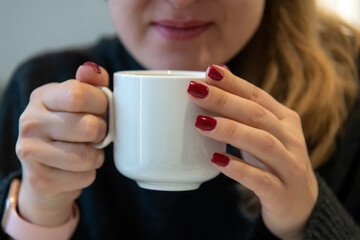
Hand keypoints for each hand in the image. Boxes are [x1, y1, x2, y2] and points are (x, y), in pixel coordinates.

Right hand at [16, 62, 108, 225]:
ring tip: (89, 151)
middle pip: (88, 127)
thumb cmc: (70, 130)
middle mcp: (30, 122)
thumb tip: (93, 70)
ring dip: (96, 156)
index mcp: (42, 97)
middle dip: (101, 132)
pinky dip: (89, 174)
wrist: (46, 170)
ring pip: (86, 156)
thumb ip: (90, 84)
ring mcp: (30, 151)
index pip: (78, 94)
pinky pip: (84, 177)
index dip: (101, 104)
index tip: (101, 109)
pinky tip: (78, 169)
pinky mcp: (39, 179)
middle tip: (95, 135)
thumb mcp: (78, 103)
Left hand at [188, 65, 317, 238]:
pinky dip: (238, 169)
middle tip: (195, 91)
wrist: (300, 204)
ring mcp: (290, 166)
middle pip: (257, 115)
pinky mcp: (282, 192)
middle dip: (224, 101)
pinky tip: (217, 160)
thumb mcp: (264, 132)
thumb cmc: (273, 161)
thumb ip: (246, 109)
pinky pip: (260, 179)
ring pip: (262, 142)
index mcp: (285, 119)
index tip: (208, 72)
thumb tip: (217, 74)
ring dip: (231, 130)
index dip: (233, 83)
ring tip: (201, 123)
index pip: (257, 95)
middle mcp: (291, 139)